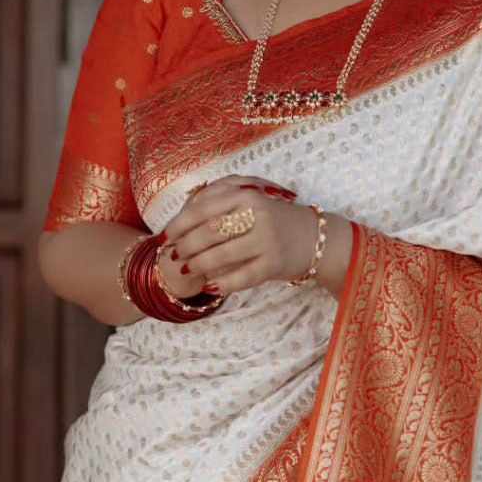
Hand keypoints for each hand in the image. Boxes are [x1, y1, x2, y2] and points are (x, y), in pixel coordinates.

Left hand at [158, 175, 319, 298]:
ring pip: (220, 256)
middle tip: (174, 255)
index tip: (165, 235)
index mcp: (247, 195)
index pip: (203, 209)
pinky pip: (240, 277)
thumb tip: (181, 218)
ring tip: (187, 269)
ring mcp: (266, 241)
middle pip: (208, 233)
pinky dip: (222, 284)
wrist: (316, 238)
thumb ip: (221, 202)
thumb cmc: (274, 218)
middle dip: (185, 246)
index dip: (179, 224)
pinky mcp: (273, 264)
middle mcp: (256, 215)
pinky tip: (211, 285)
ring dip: (198, 265)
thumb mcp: (251, 199)